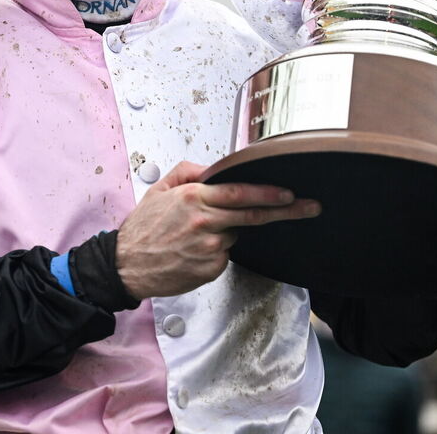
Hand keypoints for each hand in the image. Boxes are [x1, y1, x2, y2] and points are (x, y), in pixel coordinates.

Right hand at [115, 161, 320, 298]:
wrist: (126, 265)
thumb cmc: (142, 228)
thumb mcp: (159, 190)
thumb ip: (187, 172)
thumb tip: (212, 168)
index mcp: (193, 197)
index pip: (239, 192)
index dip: (268, 192)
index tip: (289, 192)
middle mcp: (205, 221)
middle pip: (253, 215)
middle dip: (286, 210)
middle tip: (309, 206)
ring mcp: (210, 247)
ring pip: (234, 235)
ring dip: (226, 232)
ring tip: (194, 236)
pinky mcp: (210, 268)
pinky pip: (224, 255)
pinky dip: (216, 251)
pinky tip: (193, 251)